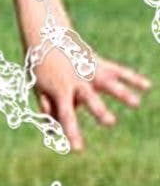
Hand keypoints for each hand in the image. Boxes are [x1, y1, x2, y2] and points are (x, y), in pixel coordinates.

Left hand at [28, 35, 148, 150]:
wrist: (46, 36)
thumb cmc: (39, 67)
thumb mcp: (38, 89)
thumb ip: (47, 111)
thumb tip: (52, 134)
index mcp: (60, 90)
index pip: (66, 115)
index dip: (72, 132)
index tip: (78, 149)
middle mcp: (77, 81)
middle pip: (90, 98)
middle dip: (100, 110)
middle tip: (111, 123)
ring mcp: (89, 71)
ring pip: (108, 82)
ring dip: (122, 93)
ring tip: (136, 103)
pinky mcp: (99, 62)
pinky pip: (119, 70)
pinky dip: (132, 78)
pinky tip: (147, 86)